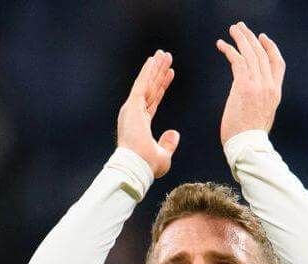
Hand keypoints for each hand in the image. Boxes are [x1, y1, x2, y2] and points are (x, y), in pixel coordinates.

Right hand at [116, 50, 178, 178]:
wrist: (137, 167)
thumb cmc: (147, 166)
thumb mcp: (163, 156)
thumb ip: (168, 143)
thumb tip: (175, 133)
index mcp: (140, 123)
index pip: (154, 99)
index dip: (162, 86)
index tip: (170, 74)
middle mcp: (135, 114)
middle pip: (150, 88)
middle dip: (159, 72)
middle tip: (166, 57)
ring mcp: (132, 109)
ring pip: (146, 83)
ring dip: (155, 68)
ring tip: (162, 54)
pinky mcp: (133, 106)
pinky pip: (141, 84)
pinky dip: (147, 72)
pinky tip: (153, 60)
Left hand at [215, 22, 284, 145]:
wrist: (247, 147)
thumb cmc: (249, 138)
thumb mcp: (262, 117)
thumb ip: (260, 102)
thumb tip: (250, 98)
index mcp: (275, 93)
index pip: (278, 64)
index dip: (271, 48)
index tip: (262, 38)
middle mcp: (269, 86)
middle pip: (263, 54)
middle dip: (251, 37)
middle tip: (241, 27)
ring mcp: (258, 86)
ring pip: (250, 53)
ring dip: (240, 38)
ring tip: (231, 30)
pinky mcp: (243, 87)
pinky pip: (237, 61)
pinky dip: (229, 50)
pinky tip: (221, 45)